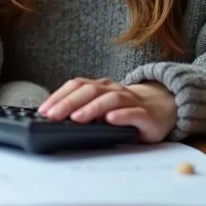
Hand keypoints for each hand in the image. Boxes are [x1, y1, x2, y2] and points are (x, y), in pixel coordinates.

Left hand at [38, 78, 177, 142]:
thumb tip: (54, 118)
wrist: (162, 107)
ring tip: (77, 118)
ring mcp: (130, 100)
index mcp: (99, 87)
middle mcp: (113, 90)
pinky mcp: (145, 115)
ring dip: (91, 108)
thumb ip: (82, 109)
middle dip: (68, 103)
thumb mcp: (101, 106)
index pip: (75, 86)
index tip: (43, 110)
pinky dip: (121, 115)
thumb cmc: (125, 109)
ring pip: (110, 99)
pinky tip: (110, 120)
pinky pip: (133, 113)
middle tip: (53, 116)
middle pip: (89, 90)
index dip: (58, 96)